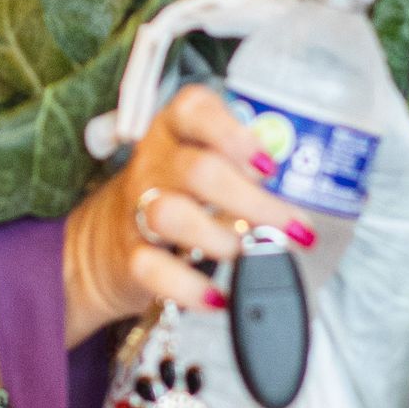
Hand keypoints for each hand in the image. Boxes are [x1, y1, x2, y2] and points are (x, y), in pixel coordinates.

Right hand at [64, 83, 316, 335]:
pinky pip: (154, 269)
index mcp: (174, 131)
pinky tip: (218, 298)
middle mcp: (153, 164)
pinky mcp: (130, 255)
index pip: (193, 110)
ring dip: (220, 239)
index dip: (233, 134)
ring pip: (170, 215)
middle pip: (198, 171)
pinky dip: (190, 287)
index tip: (269, 163)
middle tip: (291, 226)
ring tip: (249, 255)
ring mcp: (136, 209)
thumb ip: (244, 166)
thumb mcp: (201, 165)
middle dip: (252, 201)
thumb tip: (304, 186)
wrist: (105, 242)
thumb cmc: (175, 197)